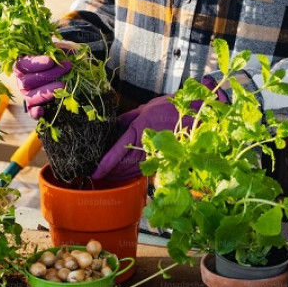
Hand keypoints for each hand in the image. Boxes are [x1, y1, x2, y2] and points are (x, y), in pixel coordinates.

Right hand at [13, 42, 76, 118]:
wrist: (73, 76)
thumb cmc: (64, 60)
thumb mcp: (63, 50)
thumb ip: (60, 48)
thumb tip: (63, 51)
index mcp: (24, 66)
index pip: (22, 65)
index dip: (35, 63)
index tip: (50, 61)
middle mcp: (23, 82)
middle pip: (27, 81)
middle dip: (48, 75)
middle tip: (67, 68)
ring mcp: (29, 96)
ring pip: (30, 96)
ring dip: (47, 91)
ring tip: (64, 86)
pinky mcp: (35, 108)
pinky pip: (32, 112)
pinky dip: (36, 112)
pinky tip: (42, 110)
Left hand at [91, 77, 227, 181]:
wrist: (195, 115)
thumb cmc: (169, 108)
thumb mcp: (143, 109)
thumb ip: (125, 120)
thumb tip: (111, 128)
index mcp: (137, 130)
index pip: (116, 152)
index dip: (104, 165)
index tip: (93, 172)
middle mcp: (144, 145)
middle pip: (121, 166)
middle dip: (107, 173)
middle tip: (93, 176)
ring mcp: (153, 155)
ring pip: (131, 171)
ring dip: (117, 176)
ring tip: (104, 178)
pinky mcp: (160, 159)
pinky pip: (141, 171)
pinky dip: (129, 175)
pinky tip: (121, 176)